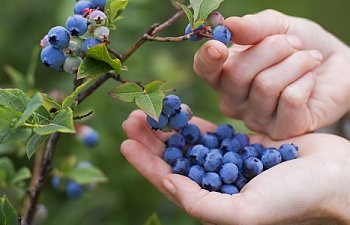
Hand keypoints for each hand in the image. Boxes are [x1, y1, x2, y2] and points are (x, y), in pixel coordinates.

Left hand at [121, 110, 349, 224]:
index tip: (125, 143)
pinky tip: (181, 112)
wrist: (334, 178)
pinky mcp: (242, 145)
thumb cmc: (295, 200)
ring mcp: (228, 163)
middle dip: (151, 140)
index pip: (169, 182)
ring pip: (189, 144)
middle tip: (132, 118)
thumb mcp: (247, 212)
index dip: (146, 163)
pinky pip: (212, 133)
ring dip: (169, 128)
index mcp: (214, 202)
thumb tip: (169, 184)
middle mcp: (217, 183)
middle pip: (175, 159)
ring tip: (149, 110)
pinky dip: (195, 123)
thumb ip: (204, 204)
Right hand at [194, 9, 349, 138]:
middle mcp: (234, 101)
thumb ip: (253, 27)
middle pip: (236, 74)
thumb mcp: (277, 27)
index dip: (207, 58)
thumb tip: (229, 26)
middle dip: (271, 49)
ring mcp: (255, 119)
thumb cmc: (300, 46)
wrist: (337, 65)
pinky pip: (289, 100)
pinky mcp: (281, 130)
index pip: (204, 70)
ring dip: (294, 63)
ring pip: (265, 86)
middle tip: (293, 44)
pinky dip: (306, 81)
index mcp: (225, 74)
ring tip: (308, 59)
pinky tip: (310, 81)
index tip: (219, 45)